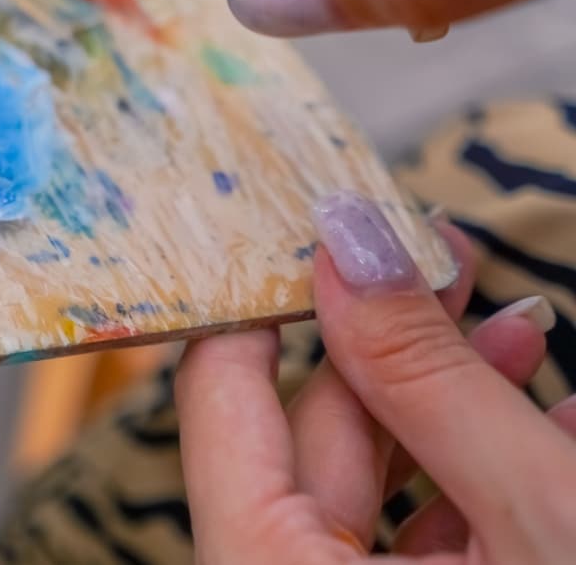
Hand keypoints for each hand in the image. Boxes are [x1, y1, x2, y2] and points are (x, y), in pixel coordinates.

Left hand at [176, 191, 575, 561]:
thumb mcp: (532, 505)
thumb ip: (428, 378)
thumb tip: (351, 243)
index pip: (217, 405)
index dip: (258, 302)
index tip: (298, 227)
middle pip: (307, 446)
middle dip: (390, 345)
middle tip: (442, 255)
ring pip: (371, 491)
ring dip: (447, 404)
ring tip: (515, 326)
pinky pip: (413, 545)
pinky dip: (470, 481)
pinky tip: (545, 415)